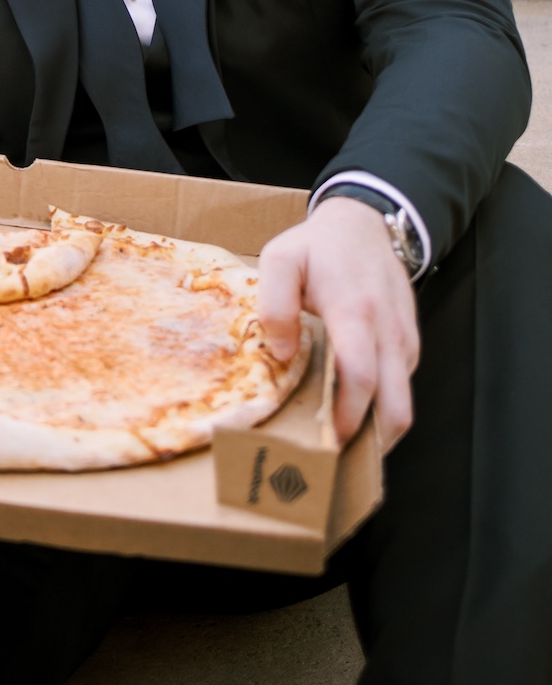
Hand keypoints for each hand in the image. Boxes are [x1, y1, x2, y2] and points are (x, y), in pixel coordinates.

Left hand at [258, 196, 420, 451]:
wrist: (364, 224)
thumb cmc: (318, 247)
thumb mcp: (281, 259)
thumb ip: (275, 304)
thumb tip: (282, 354)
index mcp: (355, 312)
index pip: (361, 377)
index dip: (348, 415)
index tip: (327, 439)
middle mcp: (388, 333)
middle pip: (396, 407)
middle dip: (371, 442)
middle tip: (336, 459)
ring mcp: (404, 340)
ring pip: (403, 402)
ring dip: (378, 428)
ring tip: (342, 444)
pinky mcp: (409, 344)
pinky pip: (403, 387)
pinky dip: (384, 407)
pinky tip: (355, 412)